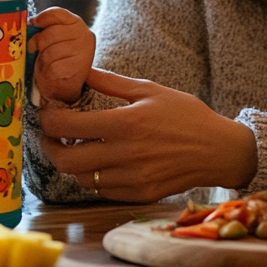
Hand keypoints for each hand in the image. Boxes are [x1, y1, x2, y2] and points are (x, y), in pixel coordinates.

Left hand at [29, 7, 95, 103]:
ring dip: (42, 59)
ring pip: (50, 51)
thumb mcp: (52, 39)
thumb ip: (46, 29)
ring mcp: (82, 53)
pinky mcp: (77, 69)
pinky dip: (46, 72)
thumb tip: (30, 23)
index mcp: (76, 24)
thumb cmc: (56, 59)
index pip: (57, 13)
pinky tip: (50, 73)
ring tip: (46, 64)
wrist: (65, 87)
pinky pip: (52, 67)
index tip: (33, 24)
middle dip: (39, 43)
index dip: (42, 19)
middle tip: (37, 51)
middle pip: (51, 33)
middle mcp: (84, 36)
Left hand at [37, 68, 257, 201]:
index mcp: (126, 123)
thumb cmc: (186, 115)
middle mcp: (125, 154)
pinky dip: (92, 176)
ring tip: (77, 145)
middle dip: (49, 145)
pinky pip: (101, 190)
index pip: (68, 125)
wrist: (218, 149)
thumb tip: (80, 70)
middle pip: (65, 159)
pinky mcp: (139, 195)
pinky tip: (99, 161)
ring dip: (71, 162)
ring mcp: (132, 179)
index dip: (48, 119)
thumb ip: (110, 82)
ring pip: (80, 178)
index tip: (47, 112)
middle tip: (51, 134)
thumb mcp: (149, 89)